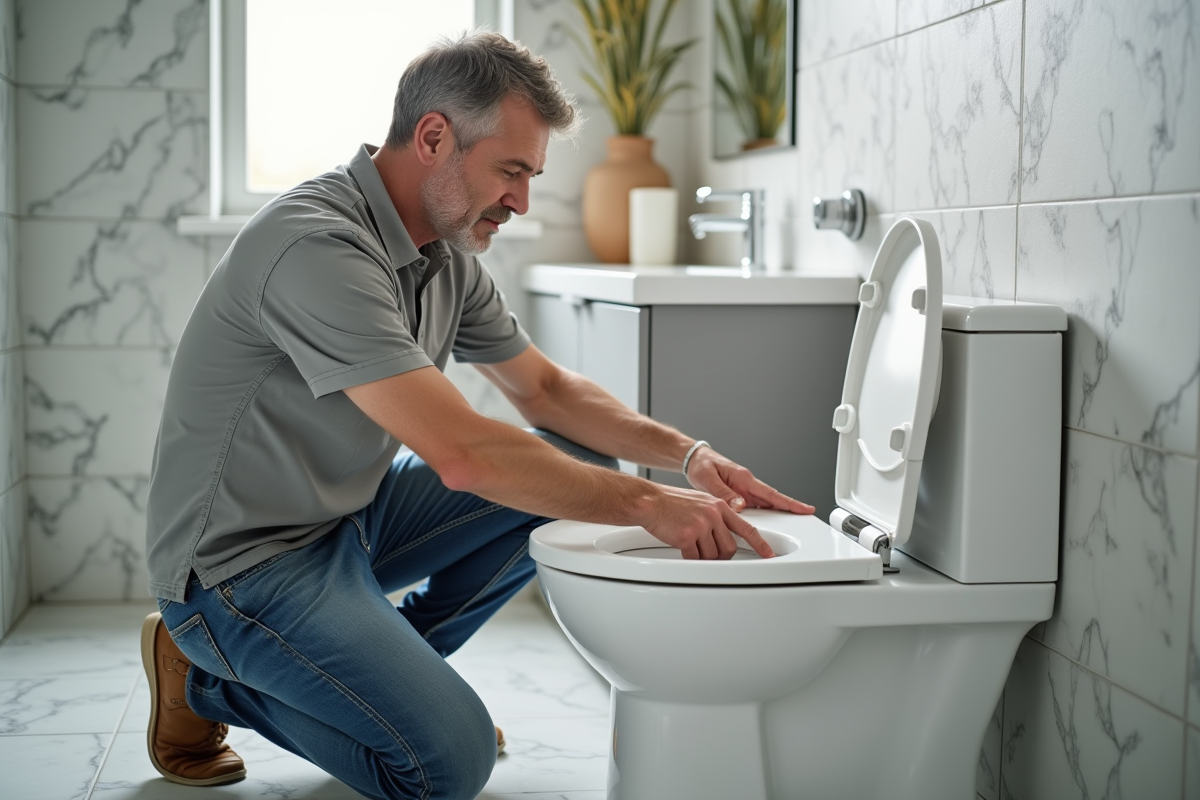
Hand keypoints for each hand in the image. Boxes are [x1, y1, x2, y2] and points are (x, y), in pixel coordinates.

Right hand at [640, 485, 776, 559]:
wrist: (650, 501)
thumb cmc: (671, 503)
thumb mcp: (701, 503)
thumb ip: (716, 517)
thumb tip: (725, 538)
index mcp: (720, 506)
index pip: (747, 527)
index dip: (760, 543)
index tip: (769, 554)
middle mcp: (714, 514)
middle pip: (729, 548)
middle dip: (721, 556)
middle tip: (708, 552)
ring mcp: (702, 524)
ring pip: (713, 555)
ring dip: (703, 556)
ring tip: (691, 545)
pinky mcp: (688, 535)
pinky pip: (695, 558)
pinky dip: (689, 558)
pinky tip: (681, 547)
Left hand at [685, 446, 815, 515]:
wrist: (695, 459)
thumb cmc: (701, 465)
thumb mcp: (709, 479)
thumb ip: (724, 493)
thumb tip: (740, 506)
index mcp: (744, 478)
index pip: (771, 493)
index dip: (789, 502)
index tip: (805, 508)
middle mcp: (747, 484)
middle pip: (774, 499)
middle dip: (791, 508)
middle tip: (807, 515)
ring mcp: (745, 490)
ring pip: (766, 503)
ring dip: (779, 512)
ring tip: (792, 523)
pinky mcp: (740, 494)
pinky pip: (756, 505)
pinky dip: (765, 513)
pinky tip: (769, 522)